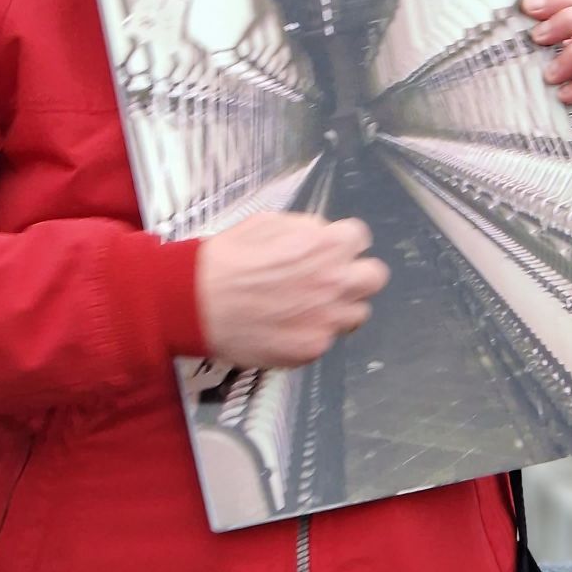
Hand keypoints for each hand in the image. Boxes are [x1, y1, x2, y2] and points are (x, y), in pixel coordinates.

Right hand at [196, 213, 388, 369]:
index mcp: (326, 245)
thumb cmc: (228, 258)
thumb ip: (305, 228)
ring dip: (340, 306)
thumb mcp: (267, 222)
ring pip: (358, 312)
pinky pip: (328, 339)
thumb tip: (321, 236)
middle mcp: (335, 282)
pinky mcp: (312, 348)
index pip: (360, 237)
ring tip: (309, 305)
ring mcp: (327, 319)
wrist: (196, 302)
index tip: (327, 249)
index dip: (341, 242)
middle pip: (375, 276)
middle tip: (331, 278)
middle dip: (355, 273)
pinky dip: (312, 331)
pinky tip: (287, 325)